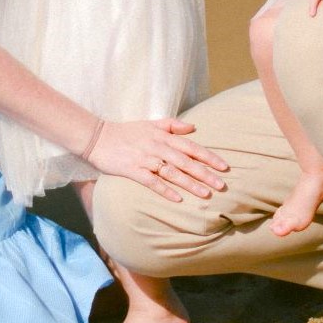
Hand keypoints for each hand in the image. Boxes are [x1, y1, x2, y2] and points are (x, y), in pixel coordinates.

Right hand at [88, 116, 228, 202]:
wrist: (97, 137)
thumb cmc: (126, 131)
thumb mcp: (150, 123)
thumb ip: (172, 125)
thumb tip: (193, 127)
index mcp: (163, 136)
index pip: (191, 147)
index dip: (209, 157)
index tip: (224, 167)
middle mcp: (157, 147)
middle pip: (186, 162)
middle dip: (205, 174)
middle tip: (222, 185)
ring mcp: (145, 159)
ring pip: (173, 173)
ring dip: (190, 184)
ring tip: (206, 194)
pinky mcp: (133, 170)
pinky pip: (152, 182)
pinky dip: (165, 190)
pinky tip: (178, 199)